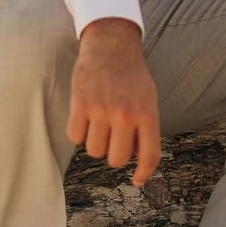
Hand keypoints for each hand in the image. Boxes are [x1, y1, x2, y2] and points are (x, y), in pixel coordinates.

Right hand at [66, 18, 160, 185]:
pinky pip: (75, 137)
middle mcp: (125, 115)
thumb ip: (145, 128)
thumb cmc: (131, 76)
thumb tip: (135, 158)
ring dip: (95, 143)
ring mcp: (102, 110)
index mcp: (147, 114)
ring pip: (94, 151)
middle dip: (114, 155)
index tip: (137, 180)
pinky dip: (78, 132)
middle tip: (113, 139)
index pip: (149, 155)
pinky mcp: (80, 105)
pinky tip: (85, 117)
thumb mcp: (149, 100)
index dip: (144, 173)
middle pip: (117, 159)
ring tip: (99, 124)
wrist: (110, 46)